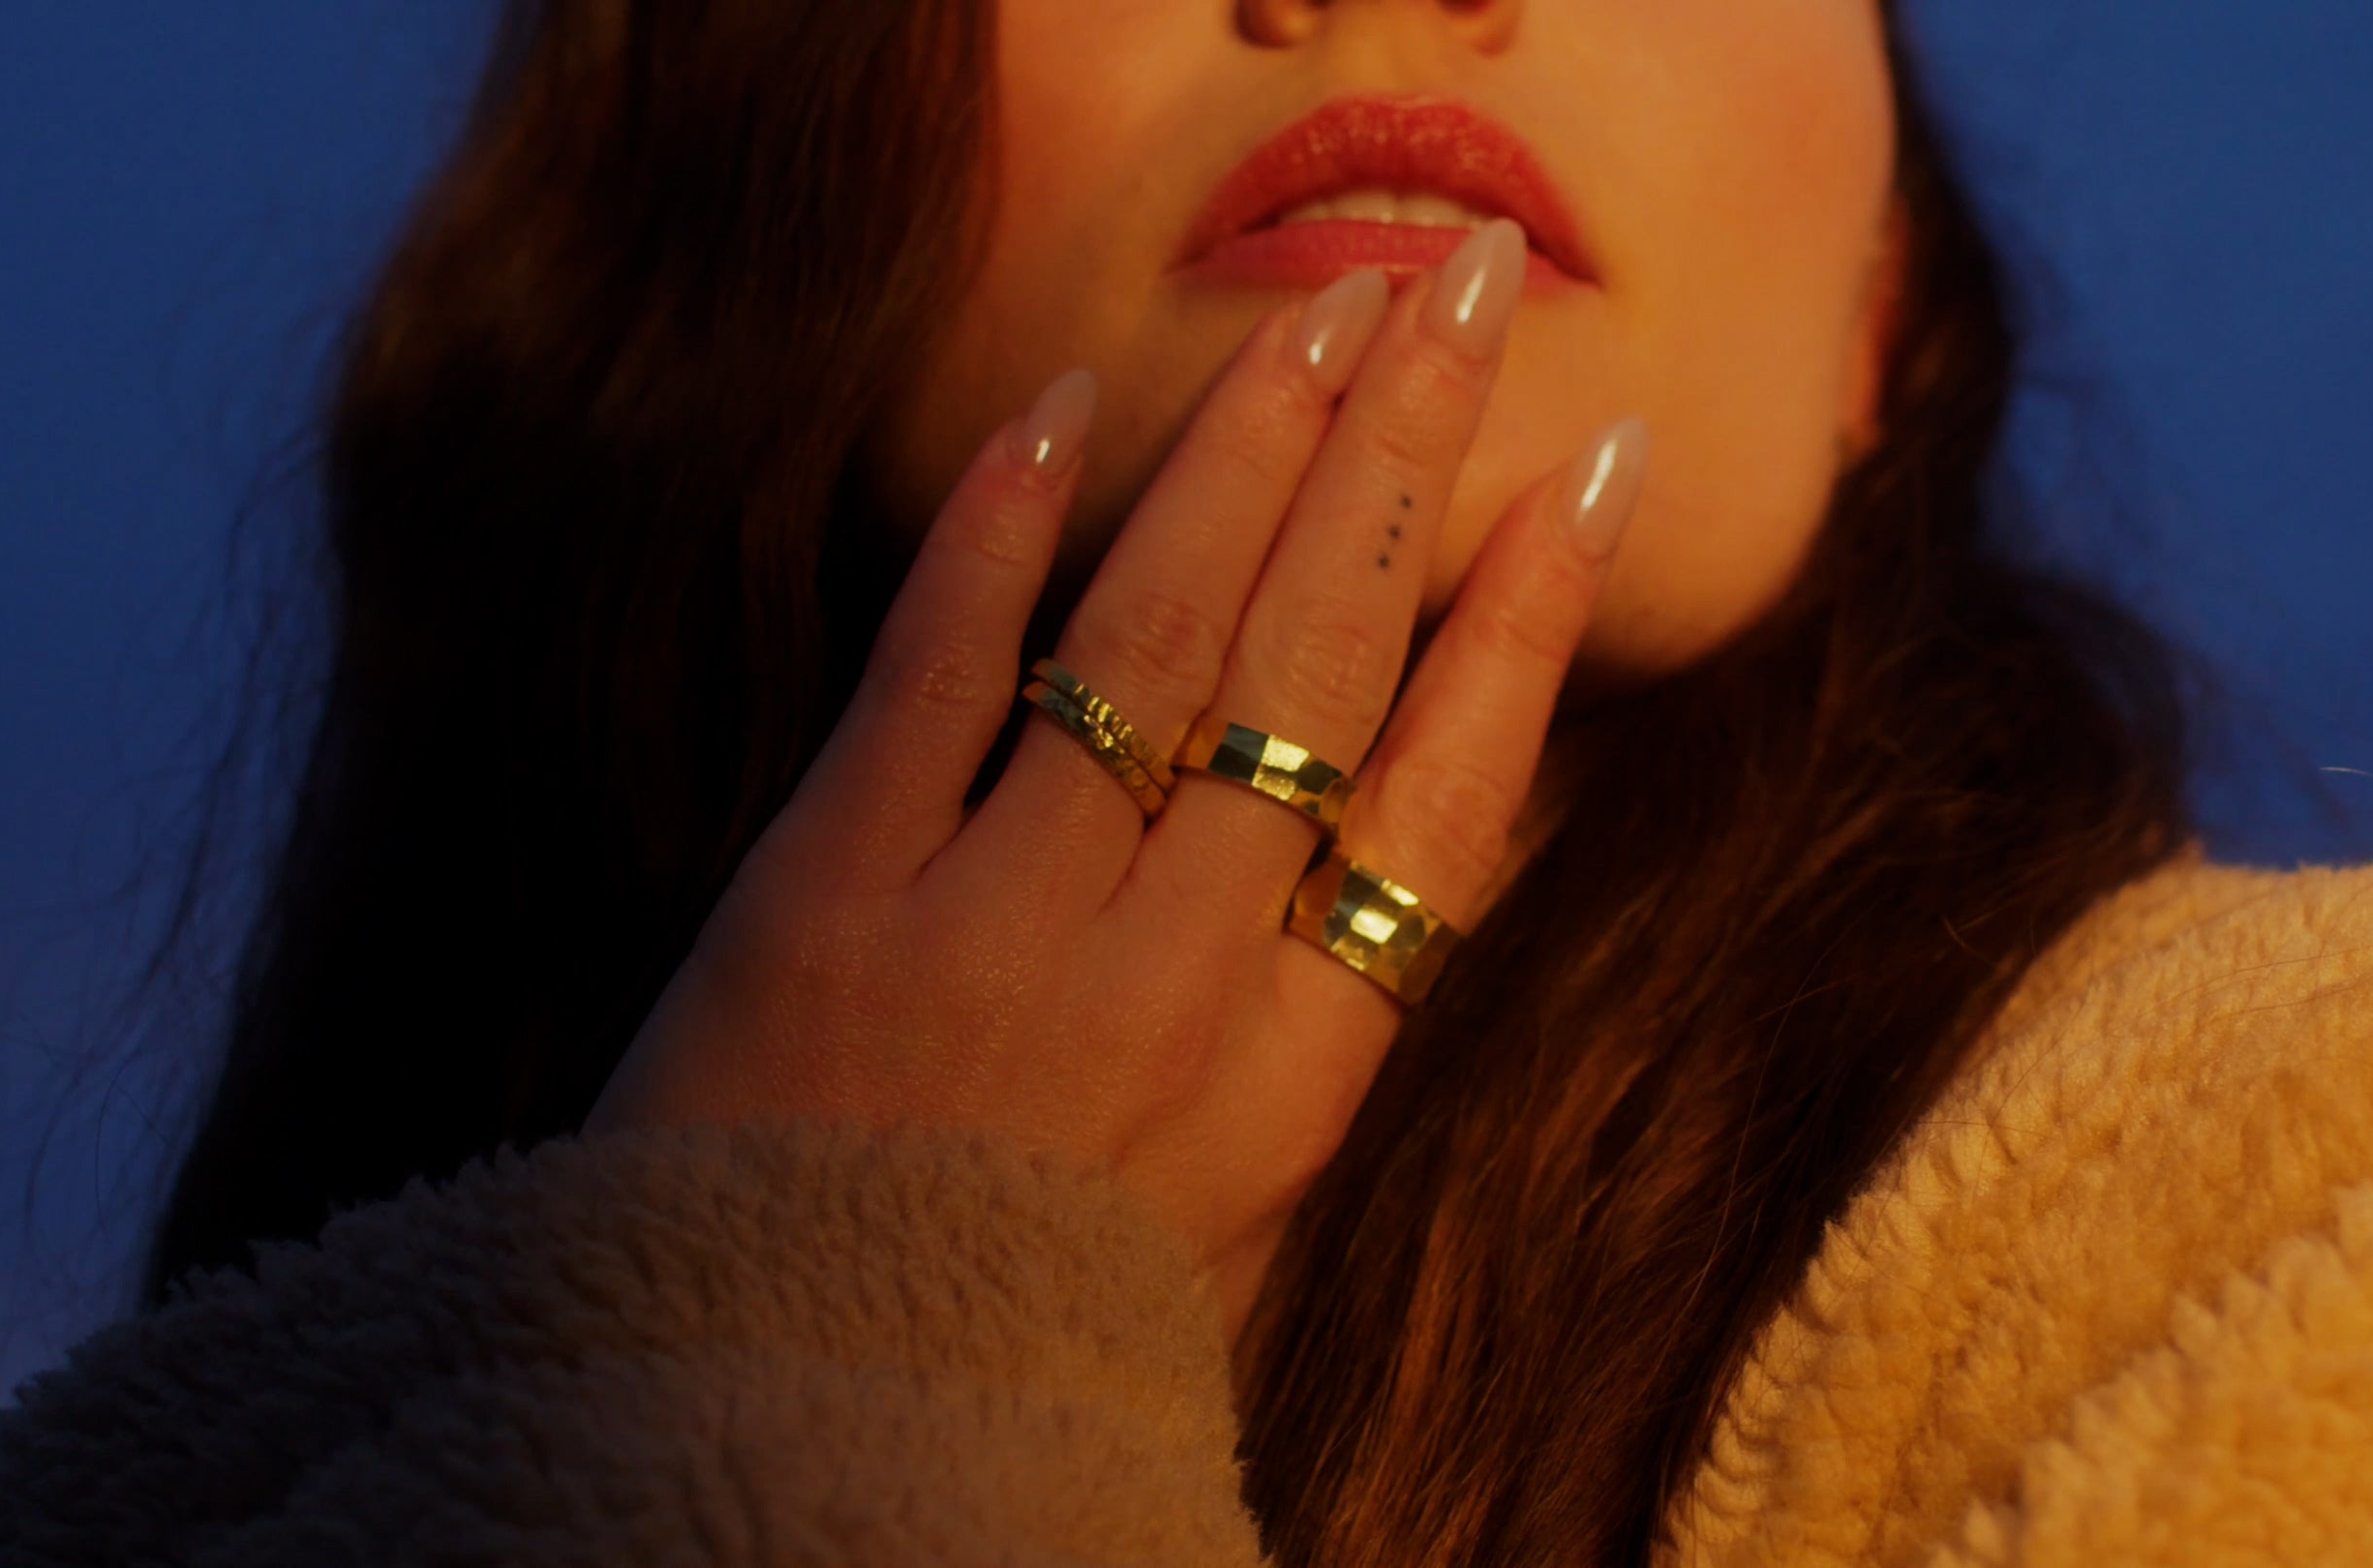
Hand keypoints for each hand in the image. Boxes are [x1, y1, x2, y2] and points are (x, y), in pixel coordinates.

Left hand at [588, 221, 1644, 1339]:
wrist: (783, 1446)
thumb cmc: (1031, 1351)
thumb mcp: (1239, 1231)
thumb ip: (1318, 1038)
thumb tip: (1425, 848)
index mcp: (1294, 1079)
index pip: (1451, 801)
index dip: (1527, 624)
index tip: (1589, 473)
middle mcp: (1173, 978)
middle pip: (1320, 668)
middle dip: (1402, 458)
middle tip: (1458, 298)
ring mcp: (998, 924)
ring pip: (1158, 632)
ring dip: (1244, 451)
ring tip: (1317, 311)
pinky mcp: (827, 894)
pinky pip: (937, 671)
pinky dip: (1000, 530)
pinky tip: (1064, 407)